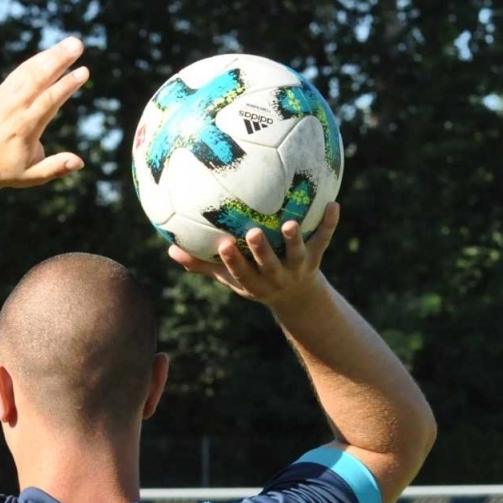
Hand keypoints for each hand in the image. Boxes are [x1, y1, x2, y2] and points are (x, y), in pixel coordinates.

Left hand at [0, 37, 88, 195]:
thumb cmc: (6, 172)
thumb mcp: (32, 176)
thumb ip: (55, 167)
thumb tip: (80, 162)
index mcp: (25, 129)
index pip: (48, 101)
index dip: (66, 86)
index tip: (83, 72)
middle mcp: (14, 110)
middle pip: (39, 79)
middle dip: (59, 60)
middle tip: (78, 45)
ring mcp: (4, 100)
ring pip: (29, 72)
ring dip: (50, 55)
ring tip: (71, 43)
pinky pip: (18, 74)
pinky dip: (35, 62)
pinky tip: (50, 53)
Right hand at [170, 203, 341, 306]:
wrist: (296, 298)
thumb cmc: (254, 280)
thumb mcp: (228, 278)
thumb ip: (201, 264)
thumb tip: (169, 249)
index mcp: (252, 282)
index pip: (240, 272)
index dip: (232, 260)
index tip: (222, 244)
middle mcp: (275, 278)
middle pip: (267, 265)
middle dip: (260, 251)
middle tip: (254, 232)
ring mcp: (296, 269)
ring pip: (297, 255)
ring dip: (294, 240)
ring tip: (291, 223)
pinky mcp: (316, 260)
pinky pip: (323, 240)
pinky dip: (329, 224)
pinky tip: (333, 203)